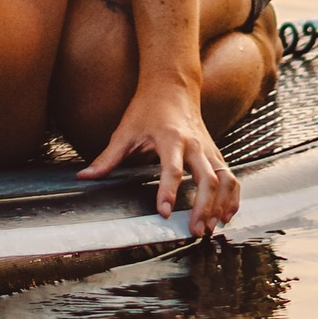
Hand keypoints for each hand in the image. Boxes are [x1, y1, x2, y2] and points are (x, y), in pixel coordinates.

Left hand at [78, 81, 239, 235]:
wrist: (171, 87)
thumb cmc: (146, 109)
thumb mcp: (125, 131)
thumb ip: (107, 158)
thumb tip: (85, 177)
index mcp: (169, 137)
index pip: (172, 168)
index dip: (168, 191)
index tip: (164, 213)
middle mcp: (194, 144)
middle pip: (207, 179)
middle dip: (203, 206)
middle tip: (194, 231)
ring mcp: (208, 149)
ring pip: (224, 180)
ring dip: (221, 206)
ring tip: (211, 228)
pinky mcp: (216, 154)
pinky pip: (231, 178)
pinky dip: (232, 198)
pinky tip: (225, 216)